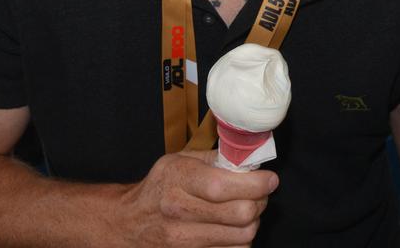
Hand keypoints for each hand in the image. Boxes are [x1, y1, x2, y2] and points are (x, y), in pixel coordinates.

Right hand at [118, 150, 275, 246]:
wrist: (129, 223)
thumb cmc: (159, 188)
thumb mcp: (179, 161)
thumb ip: (215, 159)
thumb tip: (250, 160)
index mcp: (177, 179)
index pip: (224, 186)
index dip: (256, 184)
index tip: (270, 180)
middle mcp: (179, 210)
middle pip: (241, 213)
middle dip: (260, 201)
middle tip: (259, 194)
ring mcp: (183, 239)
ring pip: (242, 235)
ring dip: (253, 222)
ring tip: (246, 210)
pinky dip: (241, 240)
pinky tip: (233, 228)